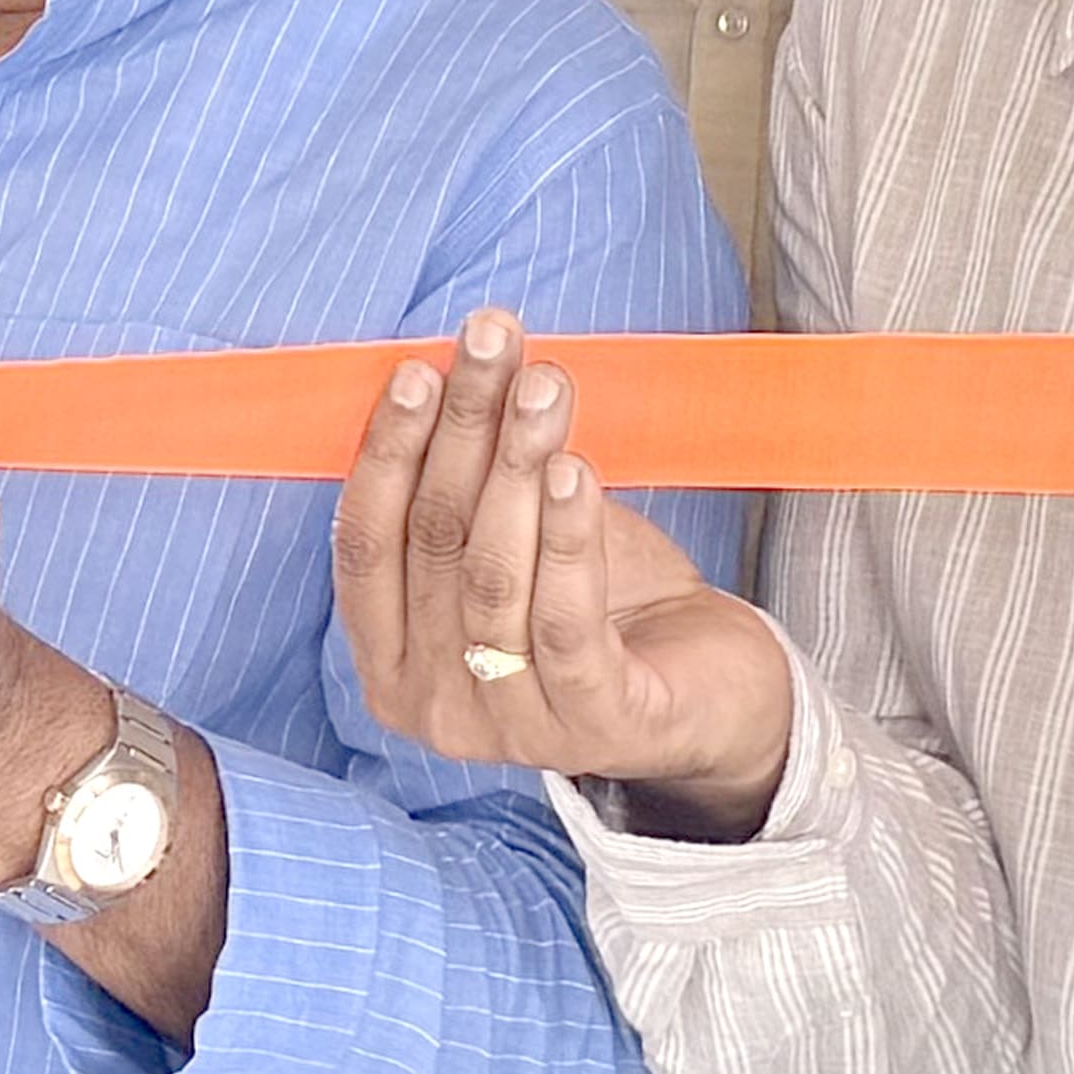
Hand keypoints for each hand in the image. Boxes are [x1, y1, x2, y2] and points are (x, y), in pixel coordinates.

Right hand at [332, 309, 793, 840]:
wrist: (711, 696)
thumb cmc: (603, 613)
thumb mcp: (515, 549)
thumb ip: (469, 494)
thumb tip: (451, 375)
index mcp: (392, 667)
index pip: (362, 548)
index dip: (385, 453)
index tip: (417, 372)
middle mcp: (436, 707)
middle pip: (431, 545)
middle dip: (459, 429)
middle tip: (490, 347)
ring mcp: (512, 726)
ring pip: (492, 577)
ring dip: (515, 464)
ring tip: (542, 388)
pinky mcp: (595, 726)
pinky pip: (564, 619)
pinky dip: (566, 535)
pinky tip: (574, 470)